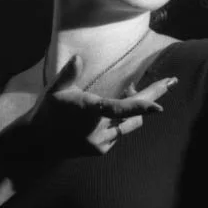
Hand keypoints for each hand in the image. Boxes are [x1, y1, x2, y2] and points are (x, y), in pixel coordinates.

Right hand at [20, 56, 175, 156]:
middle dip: (153, 96)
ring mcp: (101, 142)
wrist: (36, 142)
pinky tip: (110, 112)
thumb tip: (78, 57)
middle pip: (133, 113)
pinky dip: (120, 121)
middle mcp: (98, 129)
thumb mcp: (55, 89)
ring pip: (129, 123)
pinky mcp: (101, 150)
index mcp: (89, 111)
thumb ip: (68, 74)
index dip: (140, 106)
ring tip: (128, 89)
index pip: (119, 109)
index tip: (160, 106)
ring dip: (133, 108)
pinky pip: (120, 133)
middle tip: (172, 81)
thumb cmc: (48, 109)